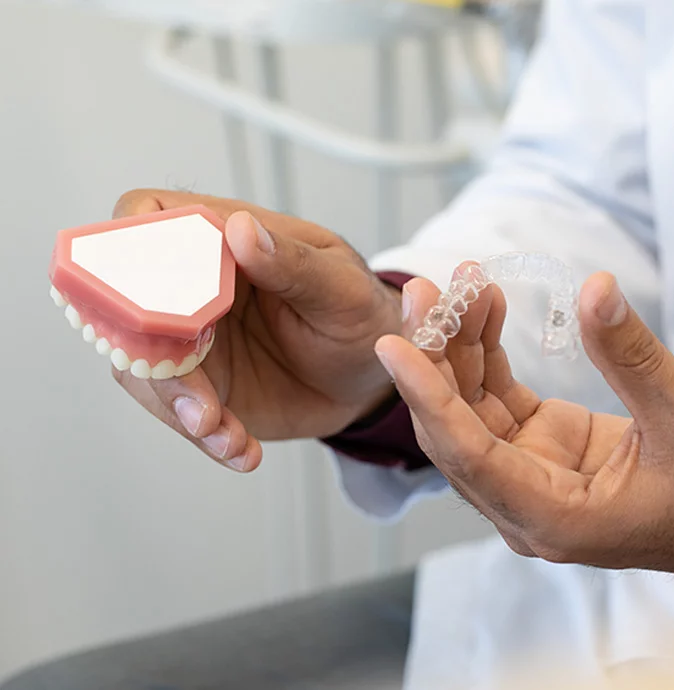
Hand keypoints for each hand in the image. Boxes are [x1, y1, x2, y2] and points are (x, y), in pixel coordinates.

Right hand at [112, 190, 401, 471]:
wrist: (370, 377)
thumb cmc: (360, 313)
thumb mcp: (342, 287)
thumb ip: (292, 263)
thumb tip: (241, 230)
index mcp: (224, 238)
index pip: (148, 217)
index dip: (129, 249)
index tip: (152, 299)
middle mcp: (193, 284)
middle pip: (130, 305)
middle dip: (156, 359)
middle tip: (199, 404)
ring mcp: (191, 338)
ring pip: (144, 367)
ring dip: (179, 408)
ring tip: (227, 437)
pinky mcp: (202, 386)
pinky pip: (180, 411)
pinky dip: (205, 436)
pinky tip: (241, 449)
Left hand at [375, 266, 673, 595]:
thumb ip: (632, 355)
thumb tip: (594, 287)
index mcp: (555, 516)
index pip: (469, 455)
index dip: (428, 398)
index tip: (392, 346)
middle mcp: (529, 504)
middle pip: (456, 430)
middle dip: (435, 359)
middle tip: (425, 289)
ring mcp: (534, 476)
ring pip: (472, 412)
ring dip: (461, 350)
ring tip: (463, 283)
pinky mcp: (546, 450)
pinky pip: (500, 402)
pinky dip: (490, 357)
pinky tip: (488, 310)